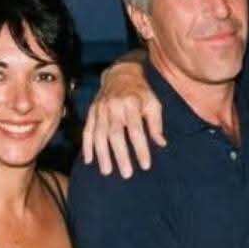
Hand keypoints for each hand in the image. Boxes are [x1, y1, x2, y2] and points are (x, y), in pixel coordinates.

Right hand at [81, 61, 164, 176]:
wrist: (121, 73)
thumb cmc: (142, 92)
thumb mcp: (154, 103)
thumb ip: (156, 124)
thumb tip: (161, 144)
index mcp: (131, 103)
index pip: (136, 130)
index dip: (140, 148)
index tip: (146, 165)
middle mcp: (114, 106)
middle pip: (116, 134)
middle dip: (121, 155)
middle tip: (126, 174)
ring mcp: (100, 108)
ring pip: (99, 134)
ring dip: (102, 155)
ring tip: (107, 171)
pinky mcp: (92, 111)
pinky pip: (87, 130)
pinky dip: (87, 146)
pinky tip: (89, 160)